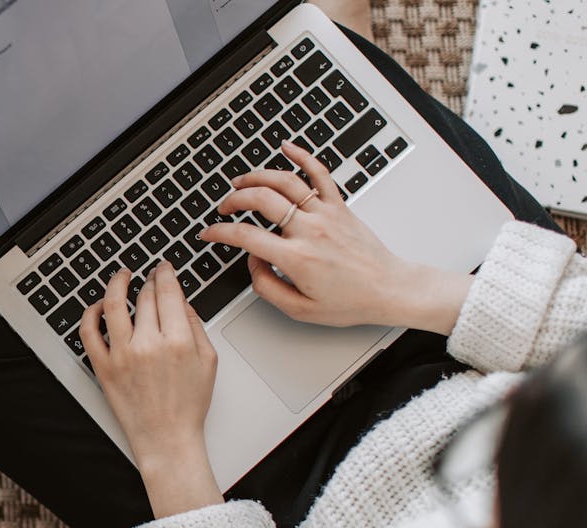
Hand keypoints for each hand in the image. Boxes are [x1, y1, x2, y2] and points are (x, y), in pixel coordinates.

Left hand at [80, 262, 222, 516]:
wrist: (167, 439)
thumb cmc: (188, 405)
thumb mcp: (208, 361)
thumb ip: (195, 326)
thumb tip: (181, 301)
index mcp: (177, 341)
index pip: (168, 292)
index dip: (165, 273)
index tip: (164, 267)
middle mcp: (148, 345)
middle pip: (144, 296)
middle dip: (148, 280)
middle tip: (149, 275)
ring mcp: (122, 355)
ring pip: (114, 305)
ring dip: (117, 284)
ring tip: (121, 276)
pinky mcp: (103, 367)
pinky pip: (89, 332)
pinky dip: (91, 314)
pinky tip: (99, 306)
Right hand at [200, 141, 471, 334]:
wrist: (390, 289)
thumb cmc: (351, 301)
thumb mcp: (300, 310)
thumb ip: (267, 287)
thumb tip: (253, 262)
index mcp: (297, 258)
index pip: (246, 237)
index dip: (219, 232)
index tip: (209, 233)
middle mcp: (310, 230)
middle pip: (261, 200)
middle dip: (234, 200)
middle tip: (224, 208)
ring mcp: (326, 214)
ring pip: (285, 181)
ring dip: (257, 177)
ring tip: (241, 181)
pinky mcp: (340, 206)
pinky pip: (319, 173)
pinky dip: (302, 155)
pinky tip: (287, 147)